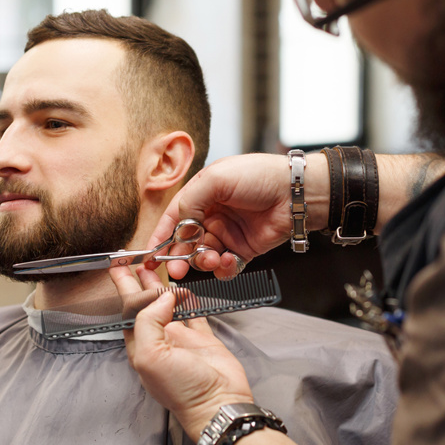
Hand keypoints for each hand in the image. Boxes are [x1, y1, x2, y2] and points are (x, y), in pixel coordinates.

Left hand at [111, 265, 254, 437]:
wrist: (219, 402)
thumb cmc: (182, 389)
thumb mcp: (151, 356)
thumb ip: (149, 322)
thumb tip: (162, 297)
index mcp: (141, 346)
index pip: (128, 311)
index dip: (125, 289)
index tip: (121, 268)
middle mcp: (159, 340)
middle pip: (145, 305)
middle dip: (138, 282)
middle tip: (132, 260)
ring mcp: (181, 339)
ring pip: (169, 305)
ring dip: (163, 287)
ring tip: (158, 268)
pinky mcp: (202, 338)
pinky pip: (194, 314)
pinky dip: (191, 301)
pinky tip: (187, 290)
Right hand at [145, 153, 325, 278]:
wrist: (295, 193)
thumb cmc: (260, 176)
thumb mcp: (216, 178)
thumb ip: (191, 201)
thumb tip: (178, 225)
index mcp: (202, 194)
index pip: (173, 217)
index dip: (159, 236)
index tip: (148, 256)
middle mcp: (212, 214)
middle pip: (185, 241)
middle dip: (178, 256)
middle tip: (176, 269)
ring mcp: (228, 233)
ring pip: (203, 256)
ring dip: (202, 261)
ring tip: (210, 258)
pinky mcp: (243, 249)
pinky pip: (225, 266)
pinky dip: (222, 268)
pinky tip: (226, 261)